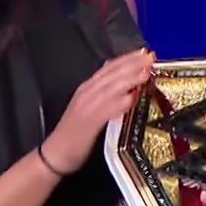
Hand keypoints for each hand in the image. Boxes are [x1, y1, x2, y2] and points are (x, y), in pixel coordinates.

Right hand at [40, 48, 154, 174]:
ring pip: (111, 88)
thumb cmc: (73, 134)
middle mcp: (86, 93)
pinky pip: (106, 109)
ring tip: (146, 72)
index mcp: (87, 88)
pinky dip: (120, 102)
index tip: (145, 52)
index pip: (109, 68)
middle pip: (112, 74)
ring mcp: (87, 107)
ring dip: (129, 78)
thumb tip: (123, 86)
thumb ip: (103, 96)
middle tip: (151, 56)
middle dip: (132, 64)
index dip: (127, 59)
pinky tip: (132, 97)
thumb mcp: (88, 109)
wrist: (54, 154)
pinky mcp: (88, 123)